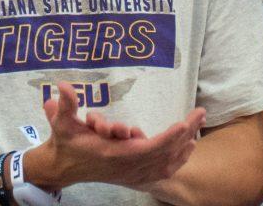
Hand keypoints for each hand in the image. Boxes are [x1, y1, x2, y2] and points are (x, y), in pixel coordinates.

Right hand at [27, 82, 205, 188]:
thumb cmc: (66, 141)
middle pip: (164, 153)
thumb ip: (65, 105)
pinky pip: (162, 171)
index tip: (182, 124)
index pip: (148, 148)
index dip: (167, 138)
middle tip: (200, 114)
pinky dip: (177, 160)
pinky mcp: (134, 176)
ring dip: (184, 146)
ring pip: (167, 163)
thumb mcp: (62, 122)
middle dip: (184, 133)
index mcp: (114, 154)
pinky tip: (188, 149)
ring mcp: (132, 174)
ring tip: (198, 128)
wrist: (63, 166)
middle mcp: (127, 166)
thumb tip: (62, 85)